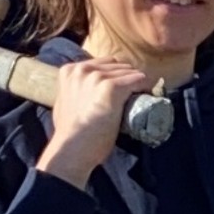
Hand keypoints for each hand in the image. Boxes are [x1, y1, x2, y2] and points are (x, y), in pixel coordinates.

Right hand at [39, 55, 158, 188]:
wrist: (71, 149)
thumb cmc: (69, 133)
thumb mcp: (66, 103)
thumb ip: (75, 91)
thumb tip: (87, 93)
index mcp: (70, 71)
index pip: (103, 64)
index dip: (116, 75)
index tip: (123, 87)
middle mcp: (83, 69)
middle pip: (118, 65)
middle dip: (128, 77)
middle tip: (134, 93)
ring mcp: (97, 77)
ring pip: (129, 72)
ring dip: (137, 83)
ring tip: (141, 97)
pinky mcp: (112, 87)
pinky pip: (138, 80)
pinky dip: (145, 87)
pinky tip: (147, 95)